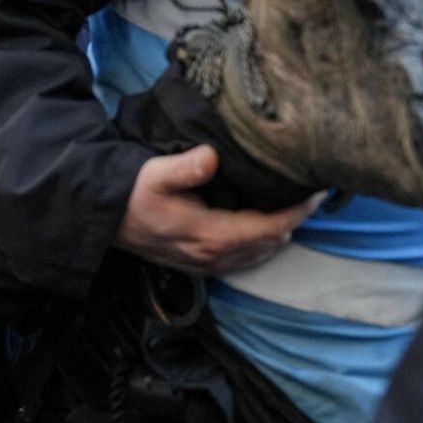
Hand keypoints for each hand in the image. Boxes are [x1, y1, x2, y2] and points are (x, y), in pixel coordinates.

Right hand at [116, 146, 324, 275]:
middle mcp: (216, 256)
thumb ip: (186, 168)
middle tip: (310, 190)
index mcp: (212, 235)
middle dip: (294, 218)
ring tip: (293, 203)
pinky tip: (265, 222)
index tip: (317, 189)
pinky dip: (263, 241)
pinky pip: (247, 258)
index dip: (298, 210)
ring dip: (279, 230)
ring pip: (262, 252)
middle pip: (273, 241)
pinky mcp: (203, 266)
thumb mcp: (155, 173)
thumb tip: (212, 157)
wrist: (105, 221)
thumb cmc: (133, 193)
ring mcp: (210, 264)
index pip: (271, 227)